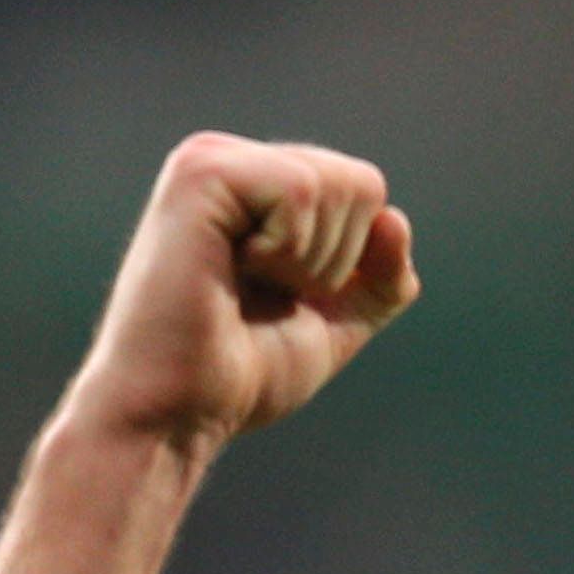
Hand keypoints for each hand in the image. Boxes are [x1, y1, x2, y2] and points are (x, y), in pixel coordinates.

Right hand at [59, 133, 420, 456]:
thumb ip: (379, 278)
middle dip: (336, 262)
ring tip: (247, 284)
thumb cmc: (241, 375)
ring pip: (337, 184)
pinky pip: (300, 188)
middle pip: (361, 183)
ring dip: (310, 261)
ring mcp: (211, 159)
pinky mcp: (199, 172)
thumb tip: (395, 219)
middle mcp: (232, 161)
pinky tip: (233, 269)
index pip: (363, 192)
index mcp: (258, 188)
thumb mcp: (334, 323)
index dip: (352, 263)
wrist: (179, 413)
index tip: (287, 299)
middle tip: (266, 294)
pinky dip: (287, 249)